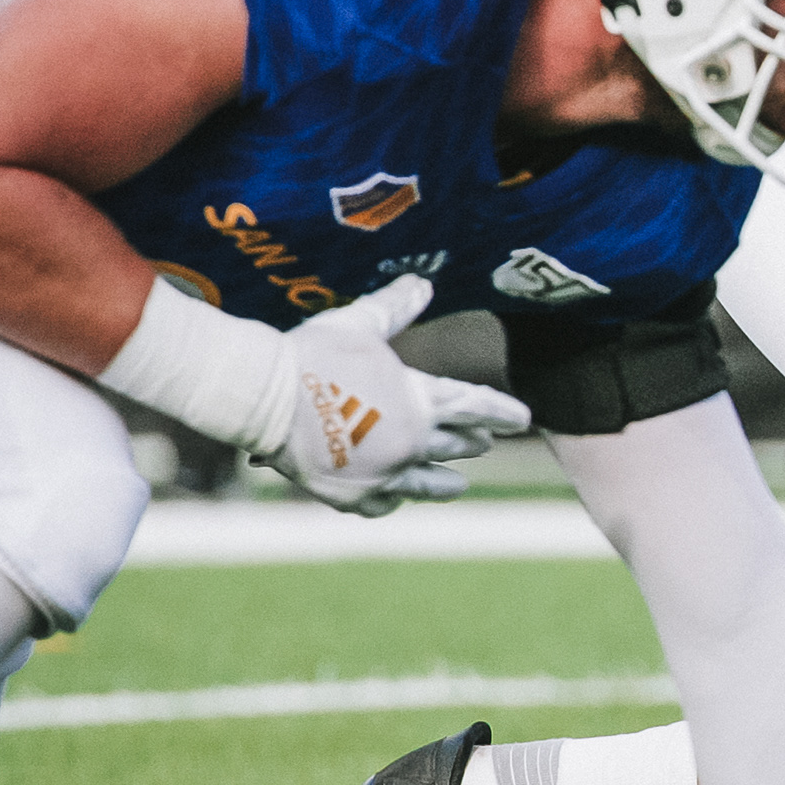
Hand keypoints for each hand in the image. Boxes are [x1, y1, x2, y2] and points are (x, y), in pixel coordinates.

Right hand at [263, 275, 530, 514]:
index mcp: (421, 401)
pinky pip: (384, 502)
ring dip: (446, 483)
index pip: (477, 406)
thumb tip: (424, 282)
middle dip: (472, 442)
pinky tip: (397, 495)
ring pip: (428, 485)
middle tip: (484, 442)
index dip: (502, 412)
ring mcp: (383, 474)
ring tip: (457, 485)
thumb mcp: (358, 324)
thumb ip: (395, 308)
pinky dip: (393, 497)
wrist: (260, 396)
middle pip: (455, 446)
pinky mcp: (353, 496)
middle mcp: (411, 443)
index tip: (523, 418)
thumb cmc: (311, 354)